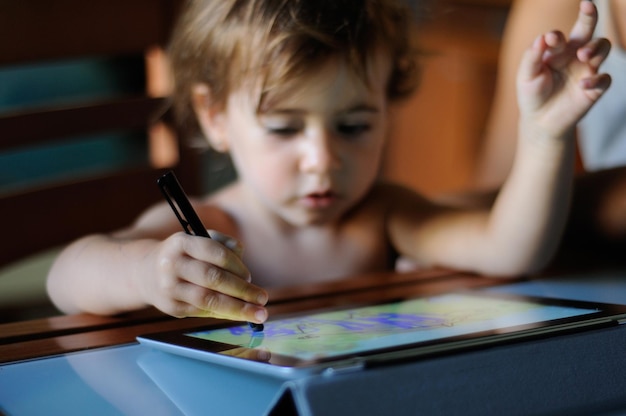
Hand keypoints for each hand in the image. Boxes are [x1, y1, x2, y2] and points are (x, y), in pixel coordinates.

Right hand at [143, 230, 267, 321]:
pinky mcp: (171, 308)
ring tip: (258, 313)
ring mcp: (169, 288)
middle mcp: (172, 265)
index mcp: (181, 243)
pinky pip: (202, 311)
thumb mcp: (198, 240)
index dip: (237, 266)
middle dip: (242, 290)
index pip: (215, 253)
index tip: (250, 277)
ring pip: (208, 300)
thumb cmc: (183, 254)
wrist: (144, 272)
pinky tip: (238, 313)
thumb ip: (224, 245)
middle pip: (213, 278)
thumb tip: (243, 265)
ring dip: (237, 308)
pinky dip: (223, 313)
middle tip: (263, 299)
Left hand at [516, 1, 610, 137]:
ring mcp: (587, 69)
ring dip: (595, 47)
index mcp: (557, 50)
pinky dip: (597, 79)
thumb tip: (542, 38)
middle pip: (587, 30)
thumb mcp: (526, 76)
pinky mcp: (595, 88)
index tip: (550, 40)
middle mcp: (574, 55)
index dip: (556, 36)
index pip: (560, 36)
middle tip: (588, 6)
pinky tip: (583, 84)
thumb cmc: (532, 94)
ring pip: (602, 48)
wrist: (540, 121)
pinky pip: (604, 79)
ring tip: (583, 55)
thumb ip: (532, 57)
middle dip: (589, 16)